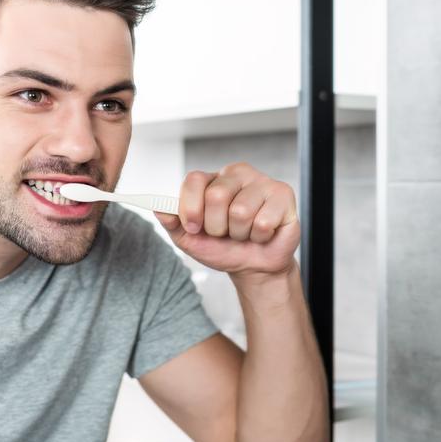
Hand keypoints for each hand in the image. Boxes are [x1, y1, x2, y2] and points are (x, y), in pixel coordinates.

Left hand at [154, 163, 300, 278]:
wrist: (254, 266)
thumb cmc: (224, 248)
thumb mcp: (190, 239)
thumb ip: (172, 222)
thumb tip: (158, 208)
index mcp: (213, 179)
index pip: (194, 180)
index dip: (190, 208)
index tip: (194, 227)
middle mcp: (237, 174)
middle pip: (216, 196)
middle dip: (216, 226)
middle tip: (226, 233)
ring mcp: (262, 181)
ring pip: (240, 211)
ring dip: (239, 233)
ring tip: (245, 233)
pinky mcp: (283, 194)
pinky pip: (262, 221)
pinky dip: (259, 236)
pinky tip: (263, 233)